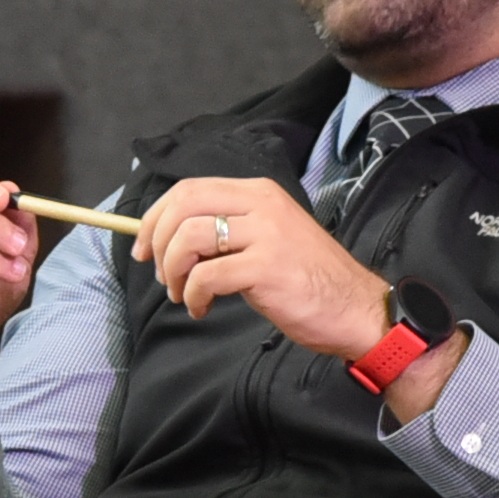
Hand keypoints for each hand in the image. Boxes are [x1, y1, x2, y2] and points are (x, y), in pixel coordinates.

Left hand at [139, 176, 399, 362]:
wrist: (355, 307)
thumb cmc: (307, 278)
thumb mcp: (268, 238)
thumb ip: (227, 230)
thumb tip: (170, 239)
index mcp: (259, 192)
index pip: (189, 189)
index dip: (155, 217)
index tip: (143, 246)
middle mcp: (262, 204)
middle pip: (183, 205)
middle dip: (157, 241)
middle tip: (161, 274)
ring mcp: (266, 234)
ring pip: (189, 238)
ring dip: (173, 272)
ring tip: (183, 295)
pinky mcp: (266, 267)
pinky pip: (207, 276)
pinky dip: (193, 296)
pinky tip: (202, 308)